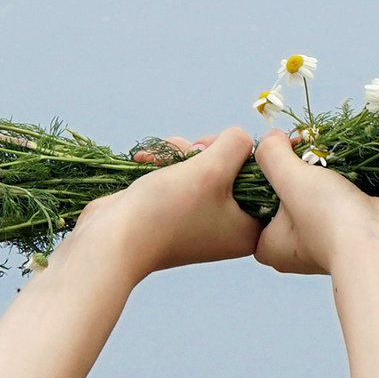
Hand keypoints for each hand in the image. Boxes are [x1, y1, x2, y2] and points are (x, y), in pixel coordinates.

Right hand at [72, 127, 260, 279]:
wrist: (113, 239)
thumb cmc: (167, 210)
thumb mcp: (212, 168)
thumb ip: (235, 144)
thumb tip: (240, 138)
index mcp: (249, 229)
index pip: (264, 179)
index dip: (243, 155)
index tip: (218, 149)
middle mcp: (229, 229)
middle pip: (233, 170)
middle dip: (206, 150)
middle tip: (191, 151)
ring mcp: (201, 222)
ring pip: (204, 169)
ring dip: (182, 154)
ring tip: (161, 156)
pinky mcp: (175, 214)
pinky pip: (182, 178)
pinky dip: (167, 165)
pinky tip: (146, 160)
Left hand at [251, 131, 378, 277]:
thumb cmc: (329, 220)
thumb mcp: (289, 178)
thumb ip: (272, 155)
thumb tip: (270, 137)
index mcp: (273, 246)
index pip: (254, 208)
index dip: (260, 178)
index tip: (273, 156)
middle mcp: (298, 247)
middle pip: (286, 198)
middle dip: (295, 172)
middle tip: (299, 149)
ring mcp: (329, 237)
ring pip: (316, 195)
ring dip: (321, 174)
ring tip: (323, 154)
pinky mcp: (355, 226)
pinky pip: (342, 197)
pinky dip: (344, 180)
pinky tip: (346, 162)